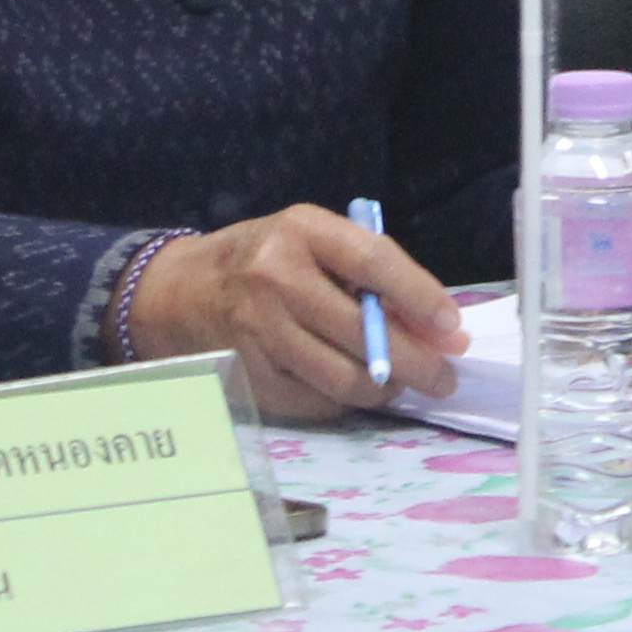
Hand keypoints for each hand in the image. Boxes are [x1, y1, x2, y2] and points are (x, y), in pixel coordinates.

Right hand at [127, 208, 466, 418]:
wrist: (179, 293)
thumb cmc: (263, 261)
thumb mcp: (310, 241)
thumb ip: (367, 274)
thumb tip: (437, 327)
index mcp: (299, 231)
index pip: (371, 260)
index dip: (419, 295)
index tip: (452, 326)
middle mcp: (275, 278)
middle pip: (362, 332)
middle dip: (417, 362)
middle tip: (445, 377)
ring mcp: (258, 330)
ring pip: (343, 377)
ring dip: (386, 389)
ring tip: (403, 384)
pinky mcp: (249, 374)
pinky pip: (316, 401)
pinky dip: (347, 400)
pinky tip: (357, 389)